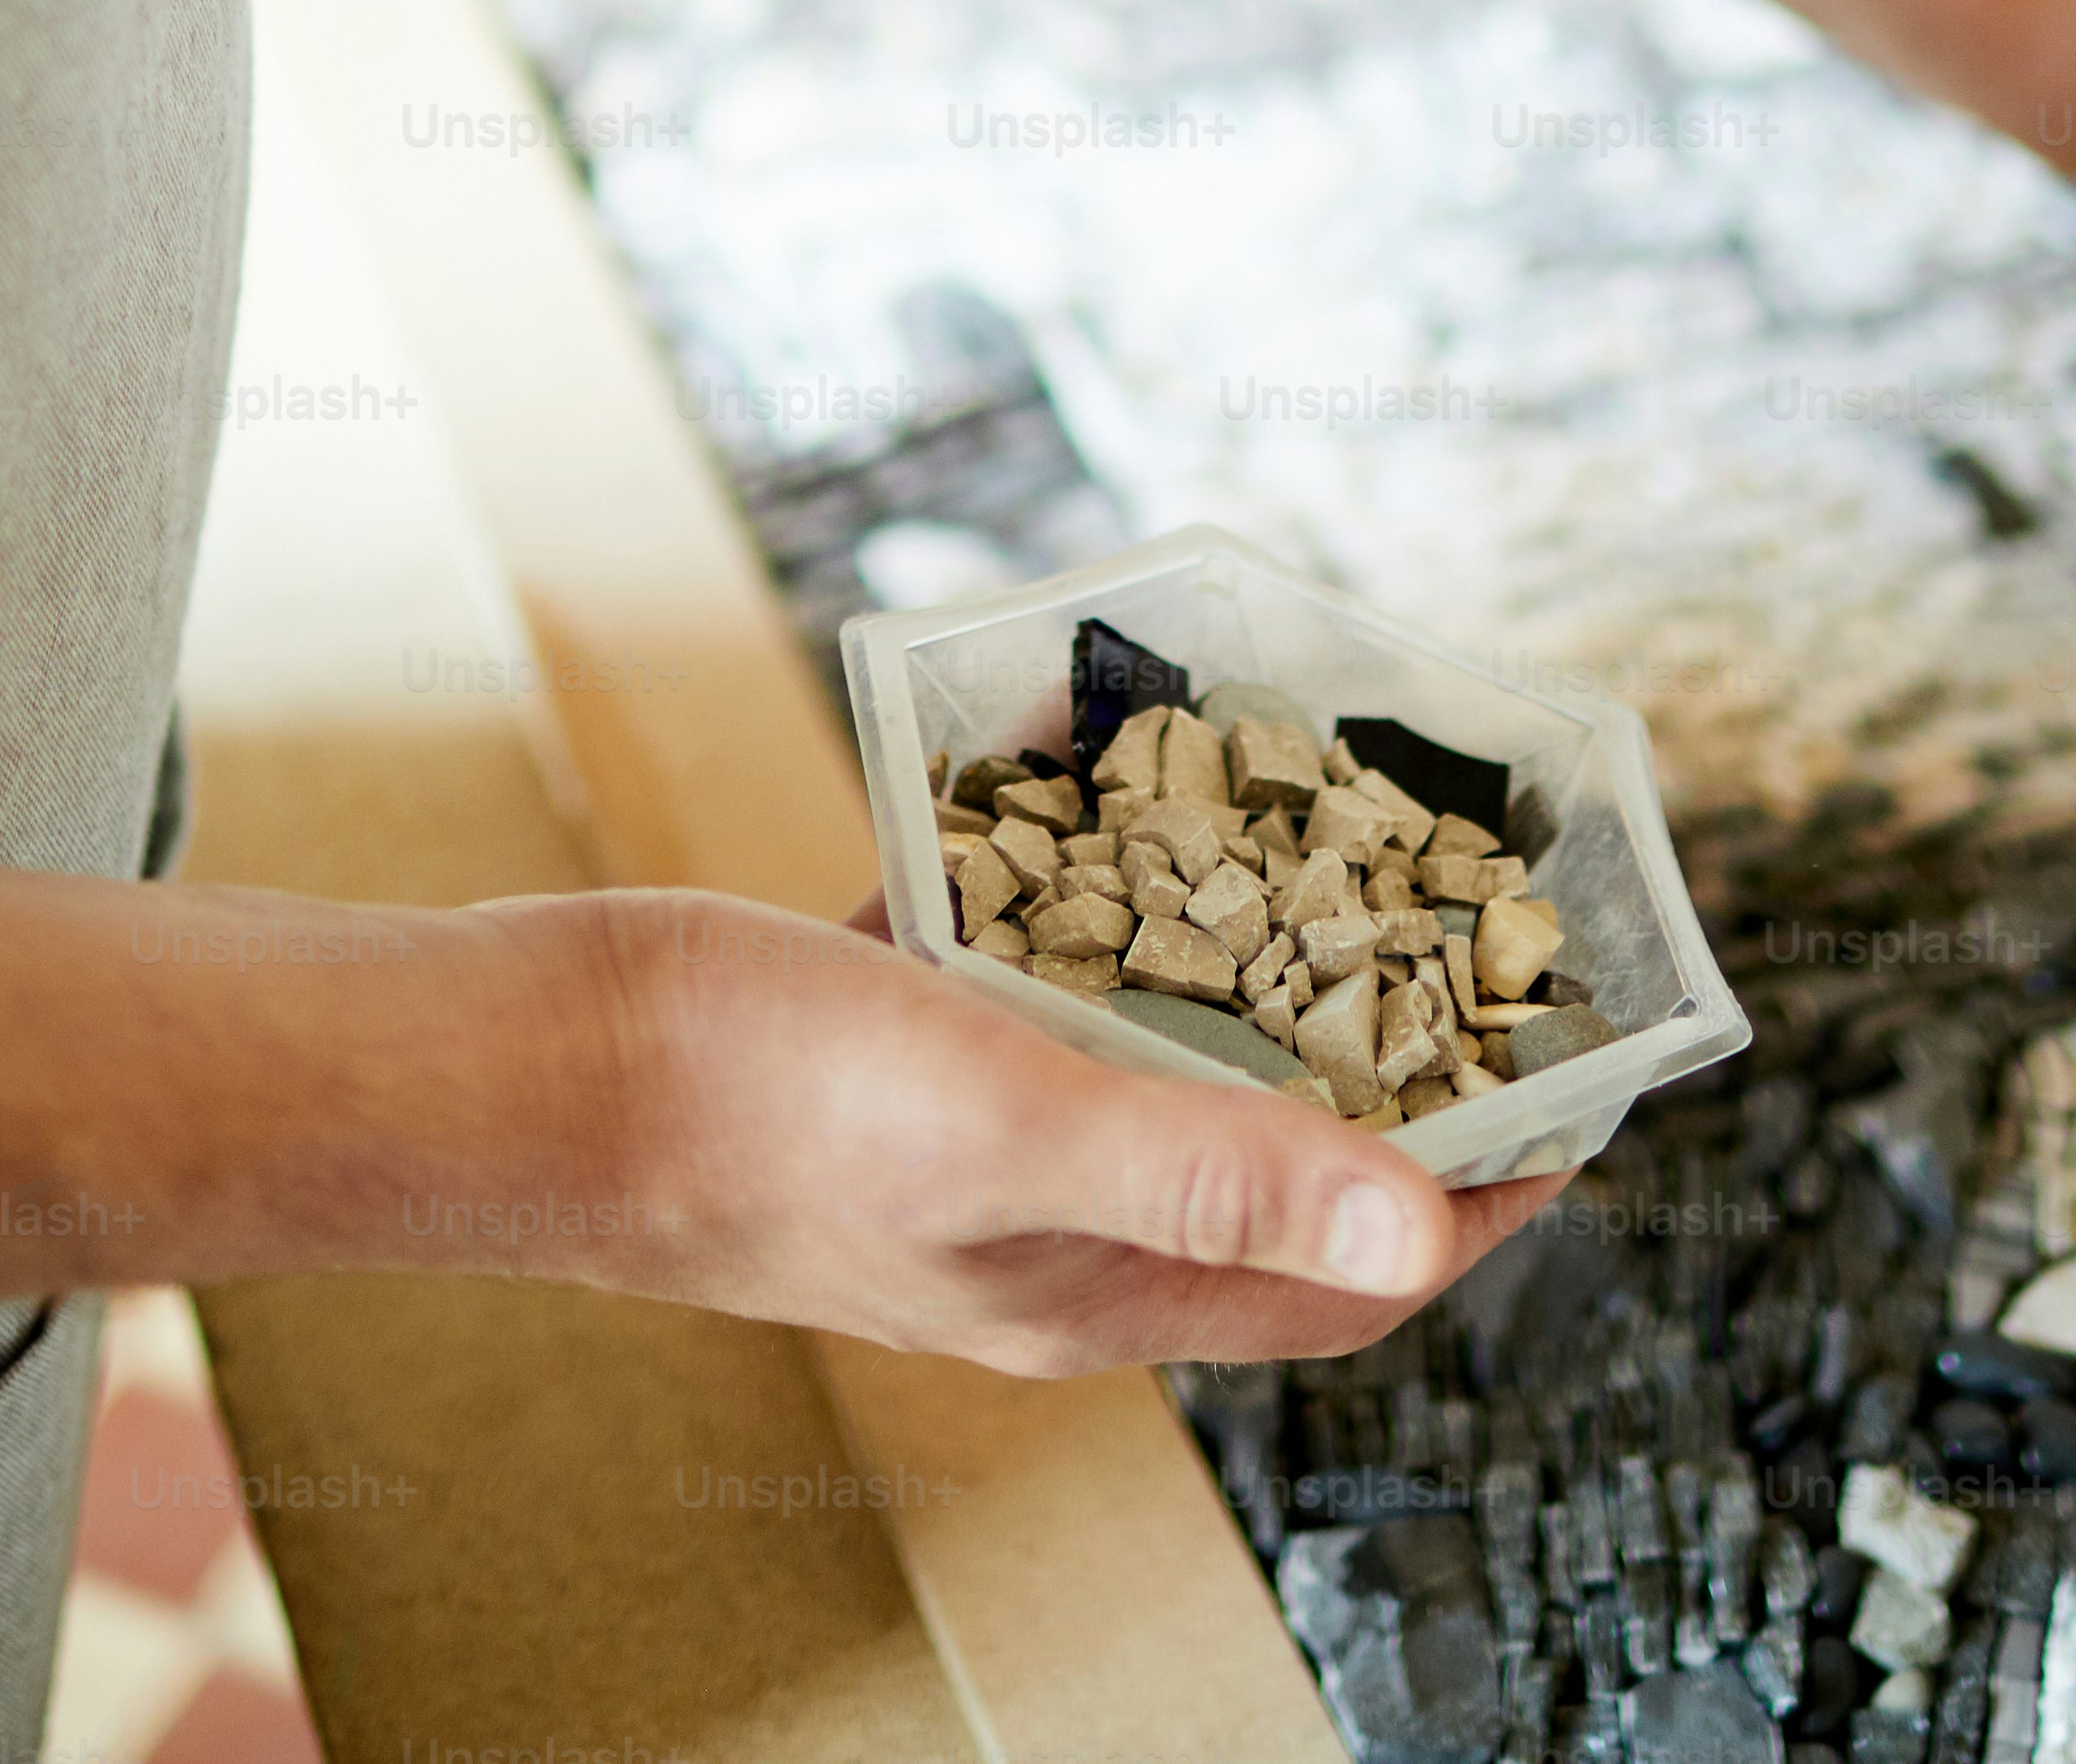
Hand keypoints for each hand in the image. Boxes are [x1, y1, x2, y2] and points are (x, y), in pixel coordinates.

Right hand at [497, 889, 1568, 1374]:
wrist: (497, 1065)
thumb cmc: (728, 1100)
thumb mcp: (993, 1115)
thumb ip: (1203, 1173)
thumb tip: (1419, 1230)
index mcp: (1082, 1288)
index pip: (1345, 1275)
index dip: (1477, 1196)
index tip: (1578, 1094)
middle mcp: (1033, 1237)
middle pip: (1265, 1169)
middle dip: (1378, 1068)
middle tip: (1461, 939)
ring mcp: (948, 1150)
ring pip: (1139, 1063)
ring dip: (1225, 964)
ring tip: (1304, 842)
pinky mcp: (872, 1060)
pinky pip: (1016, 977)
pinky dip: (1066, 892)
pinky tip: (1071, 787)